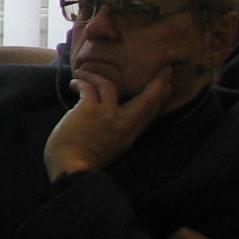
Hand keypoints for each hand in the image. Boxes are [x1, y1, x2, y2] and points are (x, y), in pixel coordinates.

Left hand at [44, 69, 175, 178]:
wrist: (72, 169)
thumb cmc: (84, 163)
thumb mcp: (111, 151)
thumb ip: (117, 136)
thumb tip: (115, 121)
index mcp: (128, 136)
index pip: (148, 114)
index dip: (159, 99)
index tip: (167, 87)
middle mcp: (122, 124)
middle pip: (146, 99)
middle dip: (157, 83)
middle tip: (165, 70)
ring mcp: (107, 115)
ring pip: (111, 85)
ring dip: (96, 76)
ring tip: (86, 73)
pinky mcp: (89, 109)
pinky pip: (88, 87)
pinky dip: (81, 82)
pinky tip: (75, 83)